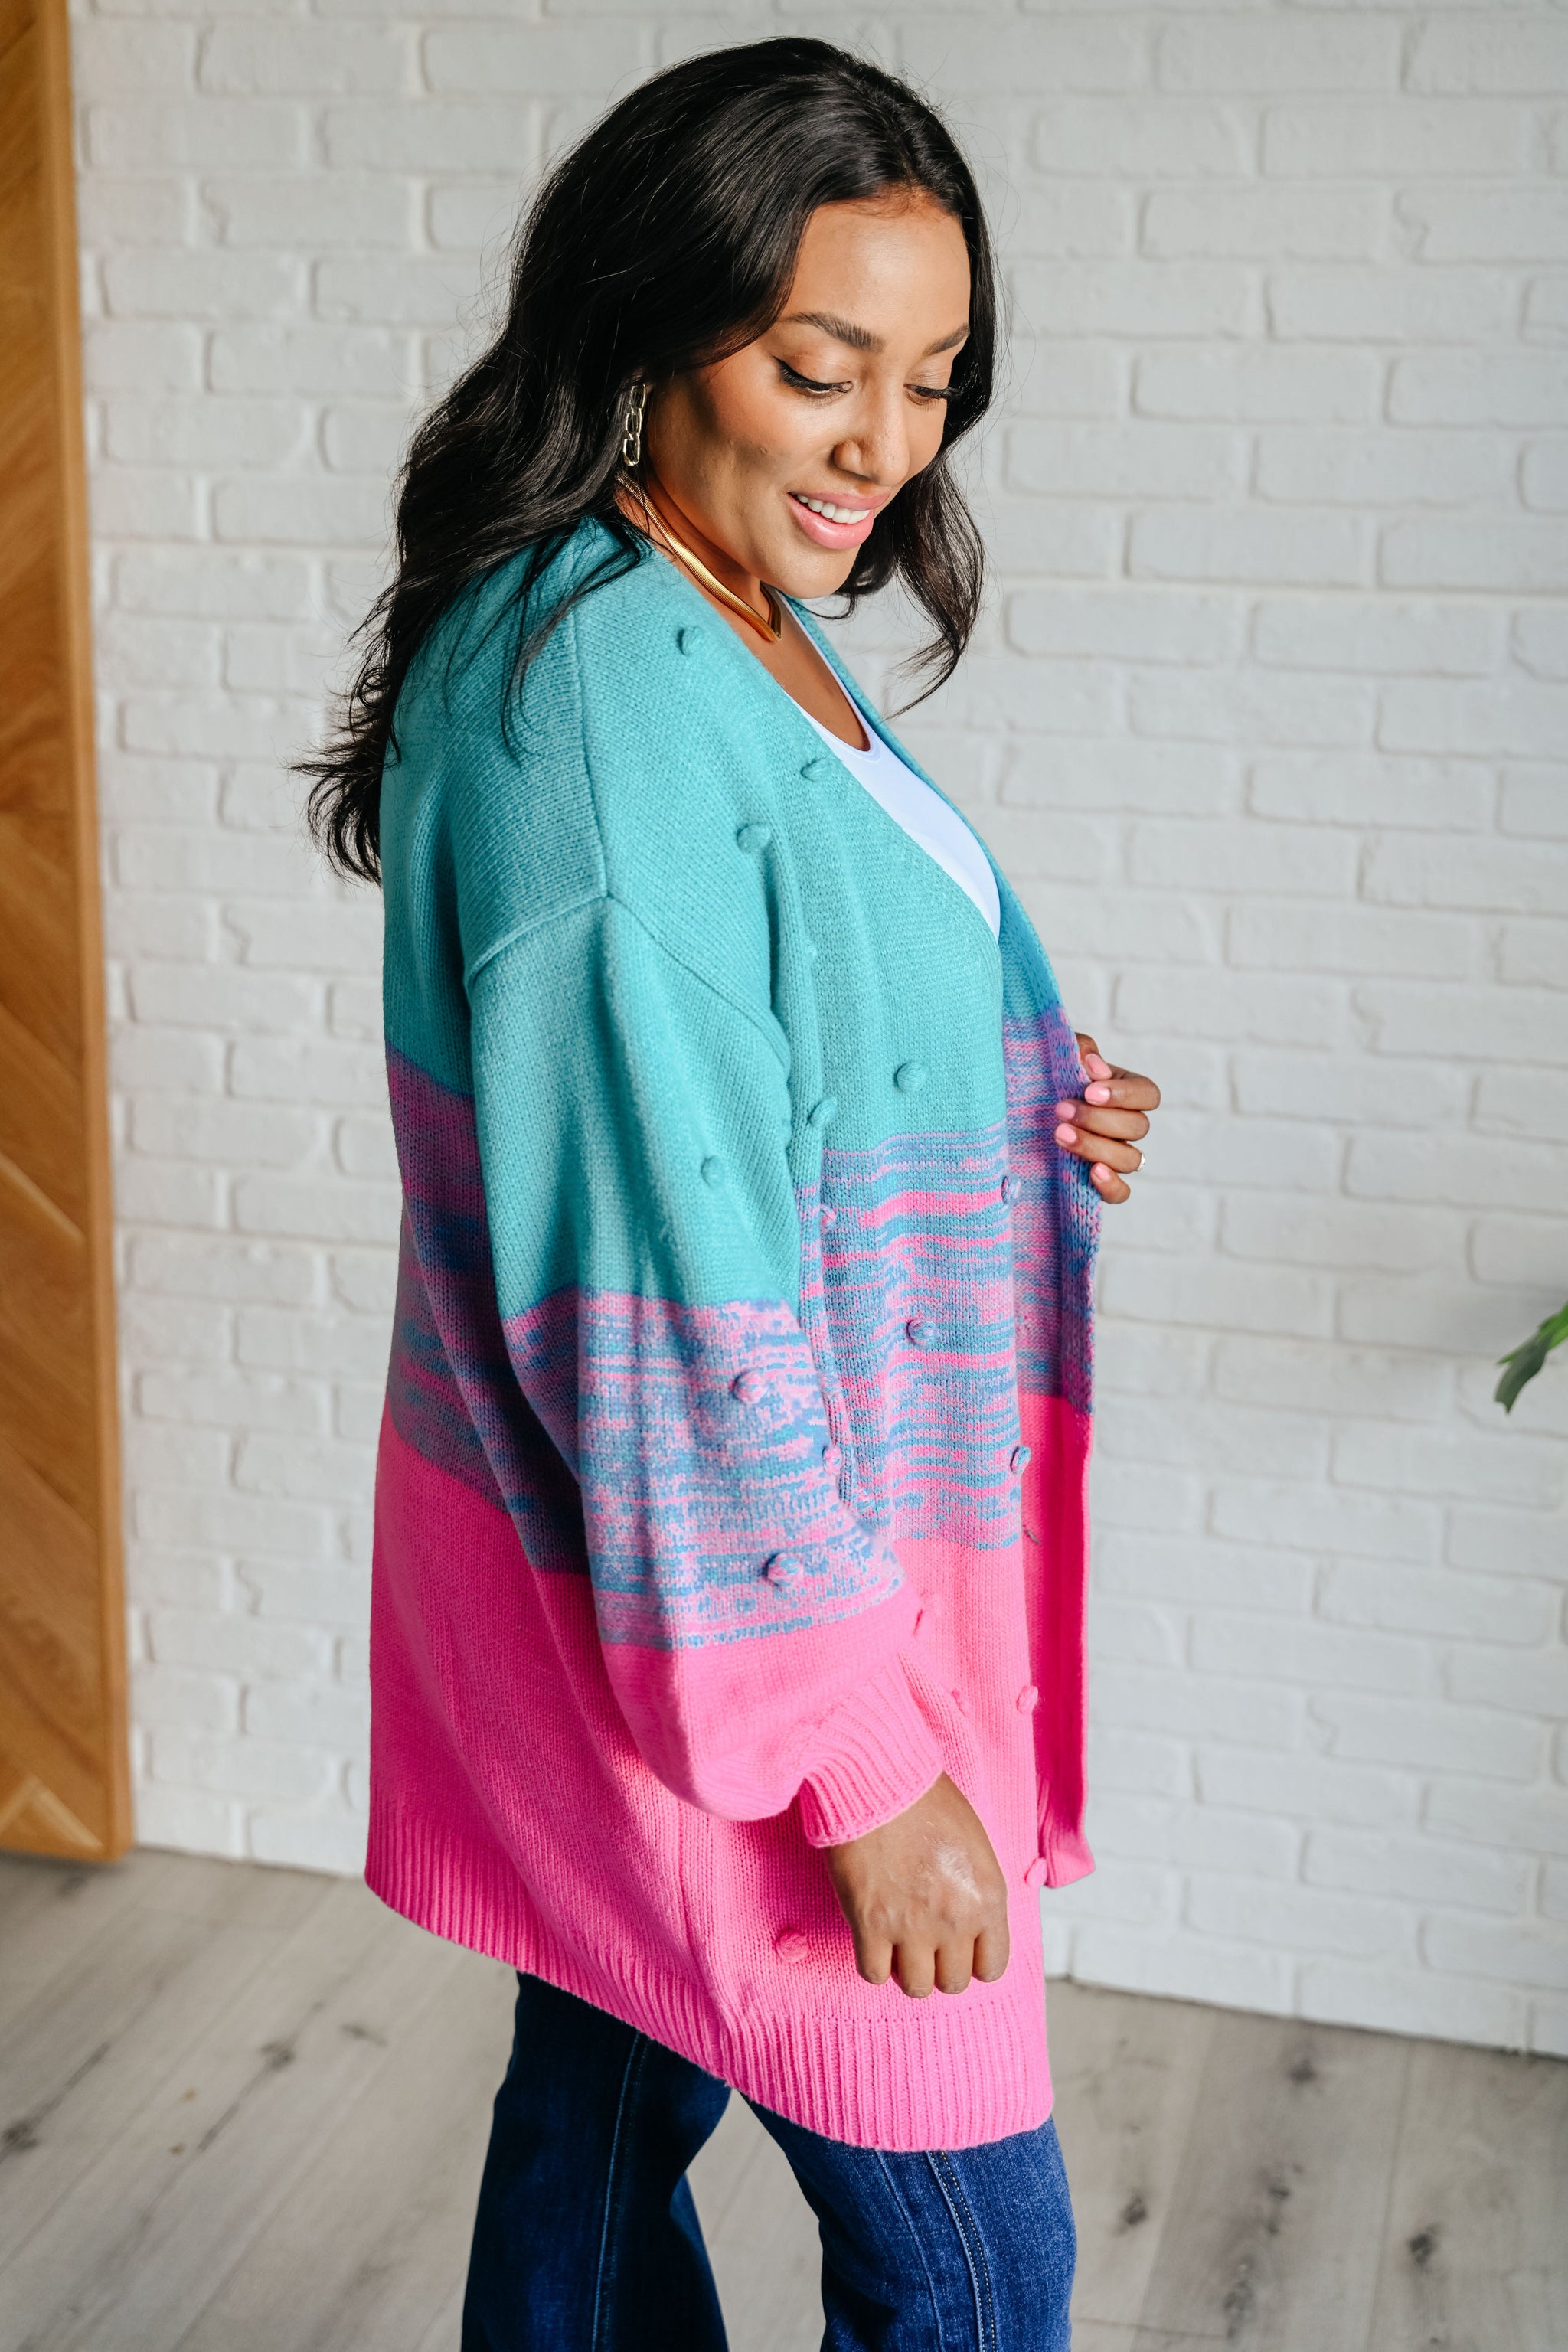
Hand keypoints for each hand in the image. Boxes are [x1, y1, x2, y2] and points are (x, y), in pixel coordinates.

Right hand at [824, 1772, 1009, 1997]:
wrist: (875, 1777)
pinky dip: (872, 1961)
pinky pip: (873, 1973)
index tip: (956, 1946)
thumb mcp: (973, 1842)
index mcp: (987, 1897)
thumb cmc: (924, 1797)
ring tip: (896, 1941)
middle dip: (938, 1965)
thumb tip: (971, 1922)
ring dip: (905, 1968)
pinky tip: (871, 1937)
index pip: (992, 1966)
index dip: (972, 1959)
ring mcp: (912, 1927)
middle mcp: (955, 1920)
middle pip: (952, 1982)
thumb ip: (976, 1889)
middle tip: (922, 1940)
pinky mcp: (870, 1925)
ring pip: (916, 1987)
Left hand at [1057, 1033, 1160, 1205]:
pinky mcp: (1098, 1182)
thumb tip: (1093, 1063)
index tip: (1089, 1091)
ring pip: (1130, 1159)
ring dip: (1097, 1146)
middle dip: (1098, 1120)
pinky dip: (1111, 1185)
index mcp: (1124, 1091)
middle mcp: (1124, 1125)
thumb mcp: (1057, 1056)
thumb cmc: (1040, 1076)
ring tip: (1060, 1135)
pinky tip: (1092, 1172)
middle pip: (1138, 1127)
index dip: (1124, 1095)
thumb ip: (1078, 1051)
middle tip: (1060, 1110)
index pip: (1148, 1095)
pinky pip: (1121, 1193)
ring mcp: (1114, 1156)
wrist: (1012, 1108)